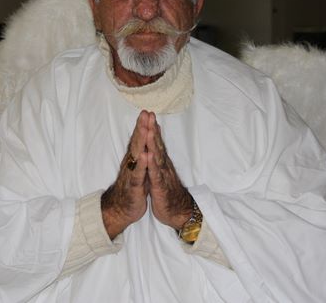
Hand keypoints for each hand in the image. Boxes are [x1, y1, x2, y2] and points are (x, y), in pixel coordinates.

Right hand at [101, 111, 149, 238]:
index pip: (139, 139)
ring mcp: (131, 173)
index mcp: (134, 159)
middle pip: (137, 142)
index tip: (147, 112)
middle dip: (141, 127)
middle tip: (145, 113)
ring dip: (141, 141)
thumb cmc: (132, 187)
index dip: (143, 125)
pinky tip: (146, 156)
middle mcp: (131, 163)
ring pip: (136, 155)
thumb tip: (144, 139)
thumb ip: (140, 154)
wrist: (121, 209)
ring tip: (145, 128)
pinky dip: (142, 164)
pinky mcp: (134, 186)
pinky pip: (138, 174)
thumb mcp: (138, 169)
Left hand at [143, 112, 192, 229]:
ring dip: (153, 143)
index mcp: (161, 163)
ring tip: (149, 130)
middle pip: (157, 144)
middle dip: (152, 129)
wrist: (178, 212)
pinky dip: (153, 165)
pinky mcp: (161, 188)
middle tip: (149, 114)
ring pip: (157, 157)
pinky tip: (149, 156)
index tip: (147, 113)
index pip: (156, 142)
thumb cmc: (167, 191)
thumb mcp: (162, 173)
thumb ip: (159, 159)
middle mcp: (163, 166)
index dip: (151, 128)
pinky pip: (156, 175)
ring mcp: (163, 176)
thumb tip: (156, 146)